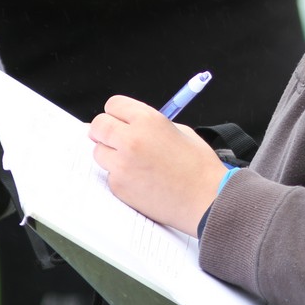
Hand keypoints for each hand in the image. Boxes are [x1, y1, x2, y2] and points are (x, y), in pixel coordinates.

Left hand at [89, 95, 228, 236]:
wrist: (206, 199)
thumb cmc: (199, 166)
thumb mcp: (180, 131)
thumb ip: (151, 125)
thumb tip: (129, 125)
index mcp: (148, 120)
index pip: (113, 105)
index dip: (117, 112)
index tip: (120, 120)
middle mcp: (130, 140)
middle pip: (98, 125)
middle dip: (105, 130)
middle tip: (116, 138)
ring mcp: (121, 165)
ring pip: (98, 151)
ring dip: (110, 154)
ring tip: (133, 162)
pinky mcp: (118, 186)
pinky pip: (109, 175)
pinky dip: (120, 176)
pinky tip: (140, 180)